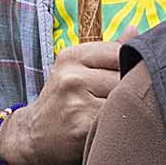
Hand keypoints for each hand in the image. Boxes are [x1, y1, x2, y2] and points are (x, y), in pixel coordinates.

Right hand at [11, 39, 128, 164]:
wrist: (31, 135)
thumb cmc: (60, 99)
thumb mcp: (75, 68)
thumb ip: (106, 52)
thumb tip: (134, 30)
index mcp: (71, 57)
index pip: (118, 52)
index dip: (130, 65)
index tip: (128, 77)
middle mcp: (71, 77)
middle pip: (123, 77)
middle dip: (130, 89)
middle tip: (126, 99)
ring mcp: (76, 103)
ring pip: (122, 100)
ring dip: (126, 108)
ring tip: (118, 113)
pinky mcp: (82, 127)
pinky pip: (114, 120)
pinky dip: (118, 124)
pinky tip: (110, 126)